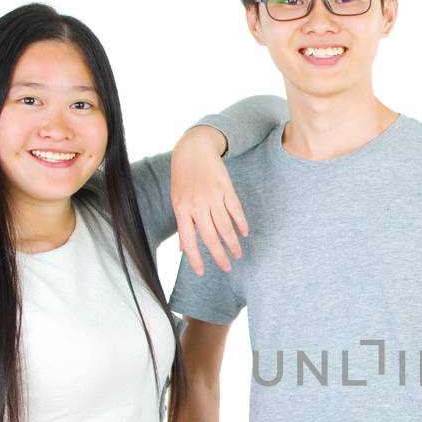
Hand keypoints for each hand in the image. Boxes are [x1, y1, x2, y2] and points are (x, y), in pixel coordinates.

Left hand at [171, 125, 247, 275]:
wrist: (193, 149)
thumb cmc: (183, 177)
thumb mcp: (177, 200)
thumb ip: (183, 224)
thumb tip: (184, 248)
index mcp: (182, 209)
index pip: (189, 240)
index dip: (195, 258)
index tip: (201, 272)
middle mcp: (197, 204)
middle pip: (210, 237)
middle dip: (219, 255)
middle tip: (227, 268)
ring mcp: (213, 196)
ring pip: (225, 226)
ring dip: (232, 243)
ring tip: (237, 254)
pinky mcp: (226, 189)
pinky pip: (236, 210)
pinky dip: (241, 223)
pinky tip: (244, 233)